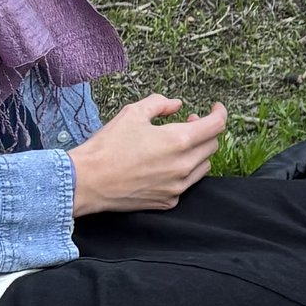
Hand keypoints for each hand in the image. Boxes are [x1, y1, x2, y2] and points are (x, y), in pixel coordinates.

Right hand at [70, 95, 226, 214]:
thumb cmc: (107, 146)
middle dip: (205, 131)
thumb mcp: (133, 113)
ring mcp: (177, 187)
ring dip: (197, 152)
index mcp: (179, 141)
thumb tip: (176, 104)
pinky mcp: (167, 201)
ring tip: (176, 144)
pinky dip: (183, 171)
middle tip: (187, 122)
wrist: (86, 181)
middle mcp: (183, 166)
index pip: (216, 126)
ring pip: (203, 167)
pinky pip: (186, 184)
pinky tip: (165, 164)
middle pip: (212, 146)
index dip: (219, 113)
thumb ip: (160, 103)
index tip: (215, 108)